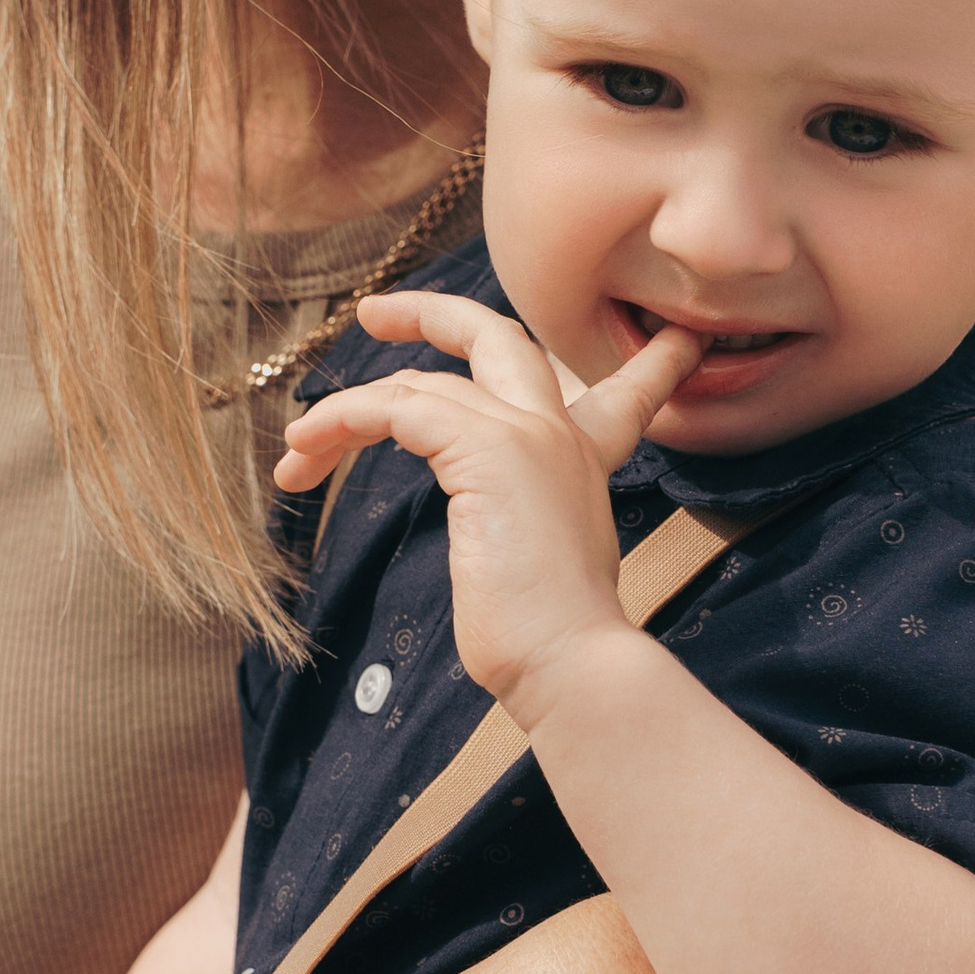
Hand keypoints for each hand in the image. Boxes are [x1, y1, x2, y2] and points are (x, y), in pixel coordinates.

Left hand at [273, 287, 702, 719]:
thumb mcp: (536, 560)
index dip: (639, 361)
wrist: (569, 661)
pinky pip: (394, 410)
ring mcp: (527, 433)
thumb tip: (477, 524)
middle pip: (496, 336)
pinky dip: (341, 424)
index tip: (678, 339)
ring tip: (296, 448)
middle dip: (430, 313)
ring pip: (417, 384)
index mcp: (583, 459)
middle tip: (374, 312)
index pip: (615, 390)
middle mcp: (560, 432)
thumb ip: (512, 520)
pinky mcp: (485, 449)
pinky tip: (305, 454)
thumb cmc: (548, 640)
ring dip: (342, 413)